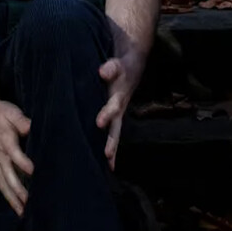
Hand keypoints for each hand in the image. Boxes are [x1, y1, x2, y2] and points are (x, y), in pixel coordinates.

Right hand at [0, 95, 32, 215]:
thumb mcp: (13, 113)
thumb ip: (24, 122)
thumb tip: (35, 129)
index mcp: (5, 142)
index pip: (16, 157)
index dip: (25, 165)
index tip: (35, 174)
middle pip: (9, 178)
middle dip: (19, 192)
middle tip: (30, 205)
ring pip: (3, 184)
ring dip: (12, 199)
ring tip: (22, 213)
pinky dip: (7, 195)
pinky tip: (15, 205)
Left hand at [96, 53, 144, 169]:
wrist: (132, 68)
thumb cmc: (122, 67)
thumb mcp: (117, 64)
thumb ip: (111, 68)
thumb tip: (103, 72)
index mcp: (119, 97)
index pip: (113, 107)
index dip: (107, 114)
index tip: (99, 123)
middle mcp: (119, 108)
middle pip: (116, 128)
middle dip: (112, 141)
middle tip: (107, 156)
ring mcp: (117, 114)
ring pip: (115, 134)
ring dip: (112, 149)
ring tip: (109, 166)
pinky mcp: (113, 116)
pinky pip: (112, 133)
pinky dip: (111, 147)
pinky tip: (107, 162)